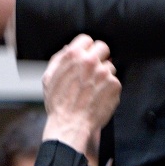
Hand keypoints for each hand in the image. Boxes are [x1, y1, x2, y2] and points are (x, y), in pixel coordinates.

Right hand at [41, 35, 120, 155]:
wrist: (70, 125)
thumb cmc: (58, 104)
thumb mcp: (49, 78)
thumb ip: (59, 59)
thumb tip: (68, 48)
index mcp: (74, 55)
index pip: (87, 40)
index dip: (86, 49)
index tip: (86, 57)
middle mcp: (91, 61)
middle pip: (103, 48)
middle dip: (99, 57)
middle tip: (93, 71)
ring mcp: (104, 73)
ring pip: (109, 66)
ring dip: (103, 75)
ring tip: (92, 90)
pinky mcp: (115, 85)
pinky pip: (114, 82)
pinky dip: (108, 89)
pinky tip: (98, 98)